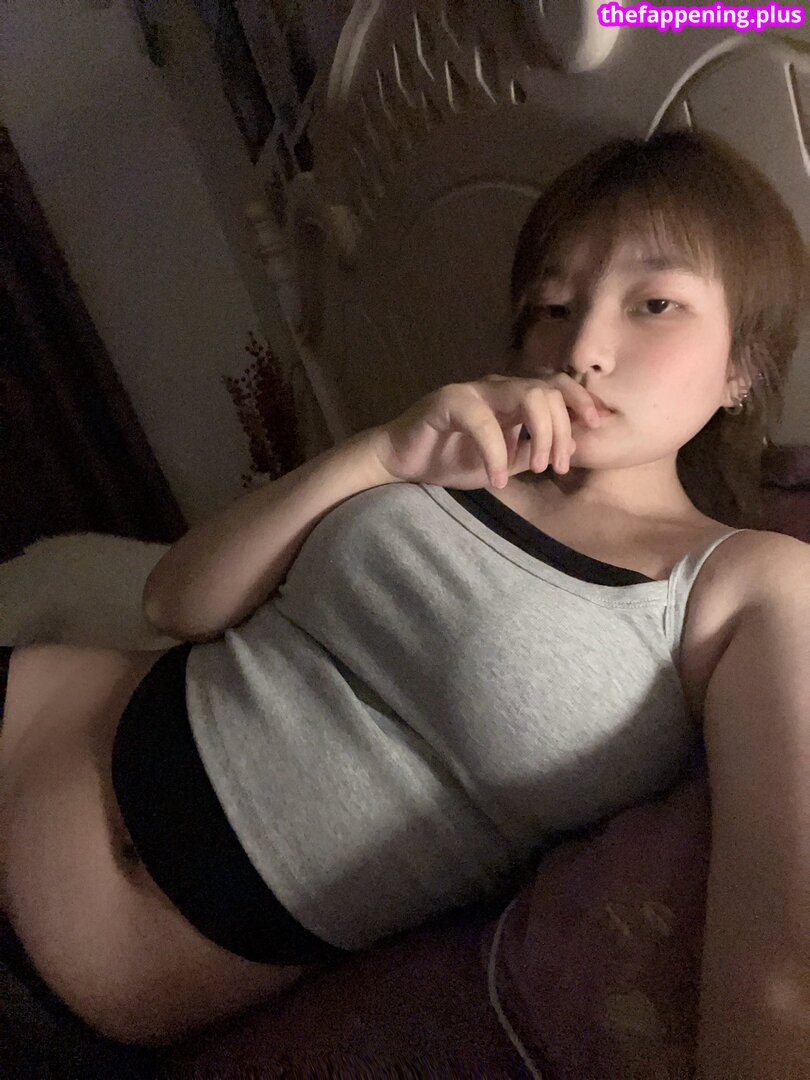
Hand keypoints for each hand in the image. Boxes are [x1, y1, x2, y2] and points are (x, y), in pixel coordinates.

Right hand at [368, 372, 604, 489]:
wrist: (401, 462)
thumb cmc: (450, 459)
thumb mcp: (504, 462)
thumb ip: (532, 451)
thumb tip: (570, 448)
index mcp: (512, 396)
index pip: (557, 385)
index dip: (581, 401)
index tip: (597, 428)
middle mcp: (496, 386)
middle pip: (549, 390)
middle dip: (563, 429)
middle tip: (556, 466)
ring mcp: (473, 391)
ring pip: (526, 395)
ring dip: (540, 435)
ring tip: (536, 468)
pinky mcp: (448, 402)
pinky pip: (484, 421)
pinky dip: (496, 453)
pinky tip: (497, 479)